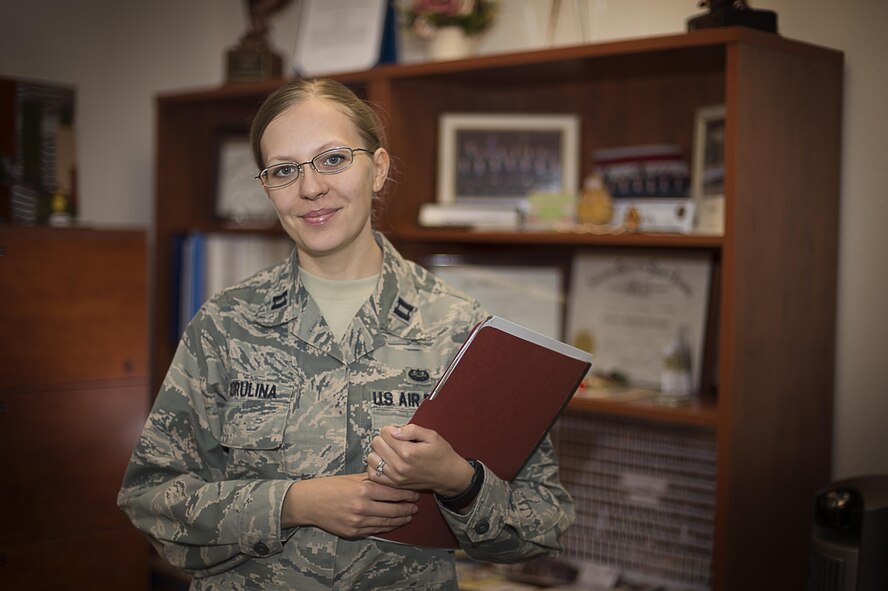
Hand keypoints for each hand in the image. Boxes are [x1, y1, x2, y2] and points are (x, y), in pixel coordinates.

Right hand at [281, 473, 418, 538]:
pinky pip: (376, 530)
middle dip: (408, 508)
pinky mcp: (354, 532)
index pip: (393, 492)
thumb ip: (373, 479)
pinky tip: (395, 523)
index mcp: (363, 489)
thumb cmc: (331, 486)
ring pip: (387, 521)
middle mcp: (362, 507)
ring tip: (410, 515)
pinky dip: (388, 526)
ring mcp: (358, 522)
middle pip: (393, 509)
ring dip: (401, 519)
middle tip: (416, 505)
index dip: (407, 494)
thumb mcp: (352, 478)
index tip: (415, 492)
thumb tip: (392, 478)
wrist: (310, 503)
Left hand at [368, 424, 473, 496]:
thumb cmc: (441, 454)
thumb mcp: (431, 436)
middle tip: (396, 441)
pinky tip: (385, 461)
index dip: (392, 429)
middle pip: (376, 443)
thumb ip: (412, 430)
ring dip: (379, 452)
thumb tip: (394, 430)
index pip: (385, 433)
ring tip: (390, 451)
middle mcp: (400, 466)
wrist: (448, 476)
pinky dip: (376, 466)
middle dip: (384, 438)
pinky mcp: (394, 484)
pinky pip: (373, 473)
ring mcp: (395, 477)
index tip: (400, 432)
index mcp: (408, 452)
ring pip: (372, 457)